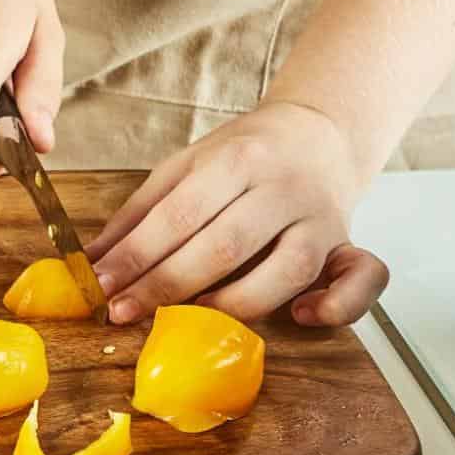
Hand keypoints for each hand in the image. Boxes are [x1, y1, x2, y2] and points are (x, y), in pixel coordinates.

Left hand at [88, 101, 389, 326]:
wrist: (319, 134)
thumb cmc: (243, 157)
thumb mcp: (186, 167)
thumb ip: (141, 213)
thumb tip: (92, 261)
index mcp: (238, 159)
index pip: (179, 214)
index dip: (136, 255)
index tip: (101, 287)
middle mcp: (283, 188)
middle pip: (224, 245)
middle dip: (166, 285)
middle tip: (123, 313)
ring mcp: (321, 219)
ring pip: (287, 269)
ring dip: (234, 303)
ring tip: (188, 320)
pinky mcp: (348, 244)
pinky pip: (362, 279)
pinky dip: (337, 305)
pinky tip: (300, 317)